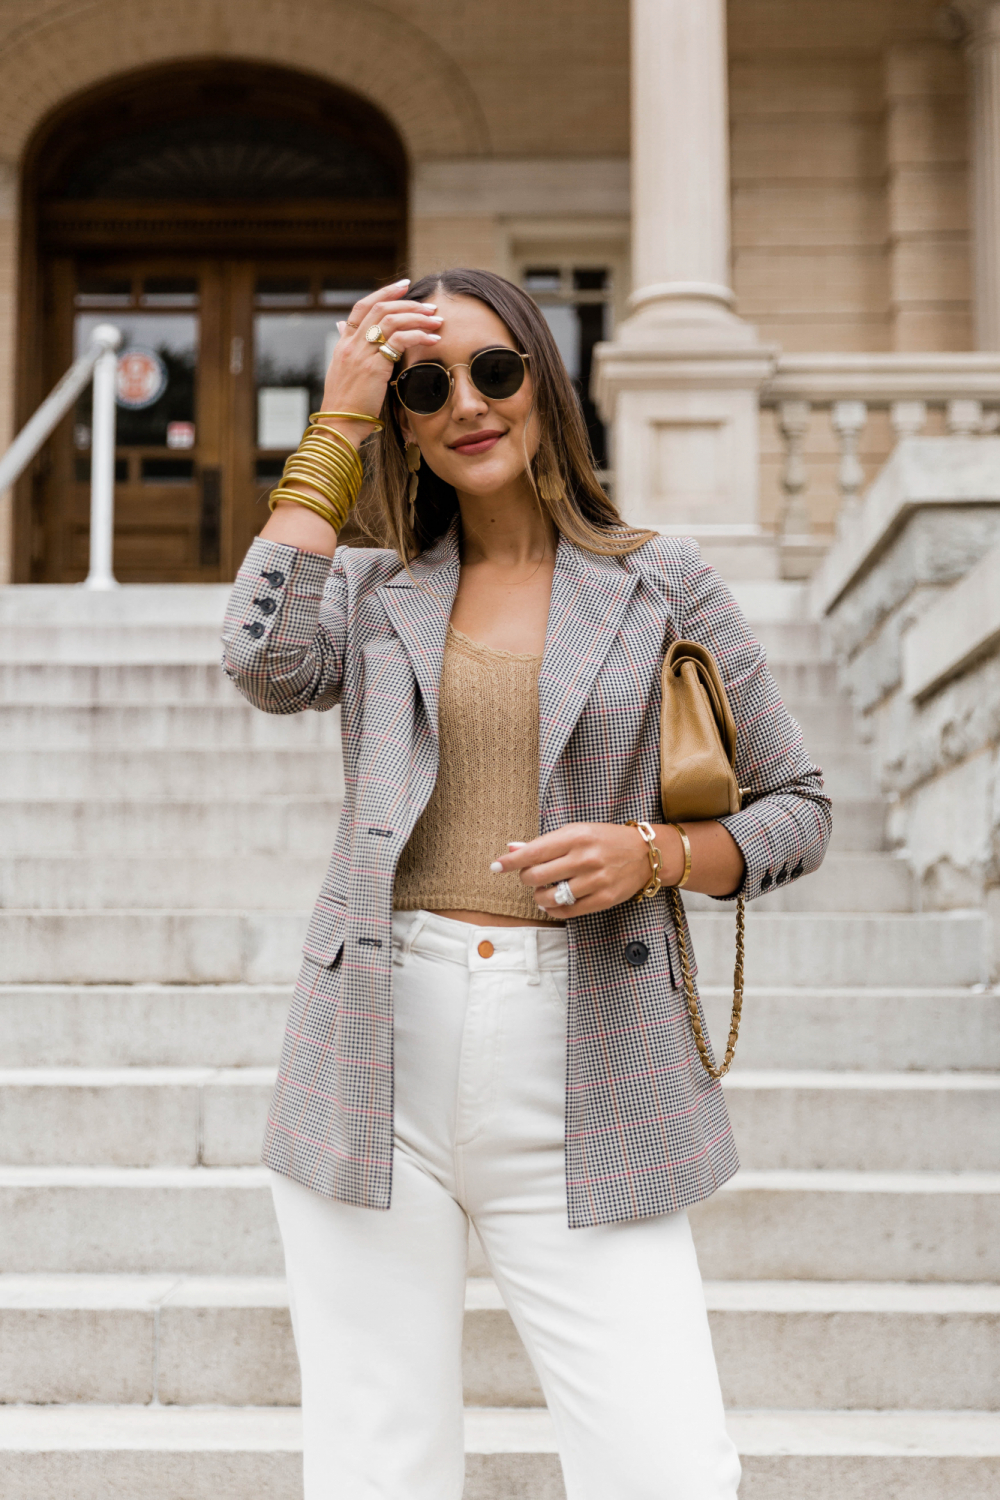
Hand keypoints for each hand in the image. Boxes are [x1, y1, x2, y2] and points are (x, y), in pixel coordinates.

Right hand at [320, 279, 442, 442]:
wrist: (339, 424)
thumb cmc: (346, 405)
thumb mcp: (343, 371)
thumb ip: (349, 350)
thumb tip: (344, 329)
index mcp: (343, 344)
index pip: (362, 307)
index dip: (383, 293)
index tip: (403, 286)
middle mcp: (351, 344)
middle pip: (380, 309)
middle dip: (408, 303)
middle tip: (429, 307)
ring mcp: (361, 354)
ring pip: (392, 320)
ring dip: (417, 317)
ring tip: (436, 321)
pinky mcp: (374, 366)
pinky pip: (400, 340)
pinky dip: (419, 336)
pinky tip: (433, 340)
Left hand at [490, 823, 662, 918]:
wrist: (644, 853)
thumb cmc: (604, 840)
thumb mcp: (576, 832)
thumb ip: (544, 843)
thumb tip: (512, 849)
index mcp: (575, 836)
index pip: (534, 852)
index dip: (511, 862)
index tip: (495, 867)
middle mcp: (584, 858)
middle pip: (537, 876)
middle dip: (526, 878)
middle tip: (530, 876)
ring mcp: (595, 880)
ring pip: (550, 897)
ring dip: (539, 896)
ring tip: (543, 891)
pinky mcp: (603, 899)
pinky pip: (568, 911)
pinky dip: (554, 909)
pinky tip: (553, 903)